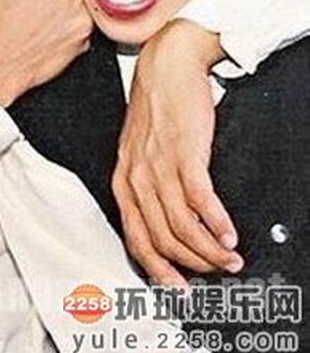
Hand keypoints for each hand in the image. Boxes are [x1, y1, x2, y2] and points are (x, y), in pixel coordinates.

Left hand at [112, 19, 243, 286]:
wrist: (166, 65)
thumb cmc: (156, 107)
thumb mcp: (139, 150)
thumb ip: (146, 184)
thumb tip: (166, 221)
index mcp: (123, 178)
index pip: (134, 237)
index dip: (157, 269)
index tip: (178, 287)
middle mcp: (136, 175)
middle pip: (160, 238)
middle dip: (191, 265)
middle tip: (215, 273)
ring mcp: (158, 164)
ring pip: (181, 226)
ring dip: (209, 250)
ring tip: (230, 258)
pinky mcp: (184, 151)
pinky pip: (199, 199)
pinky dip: (216, 223)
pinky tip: (229, 234)